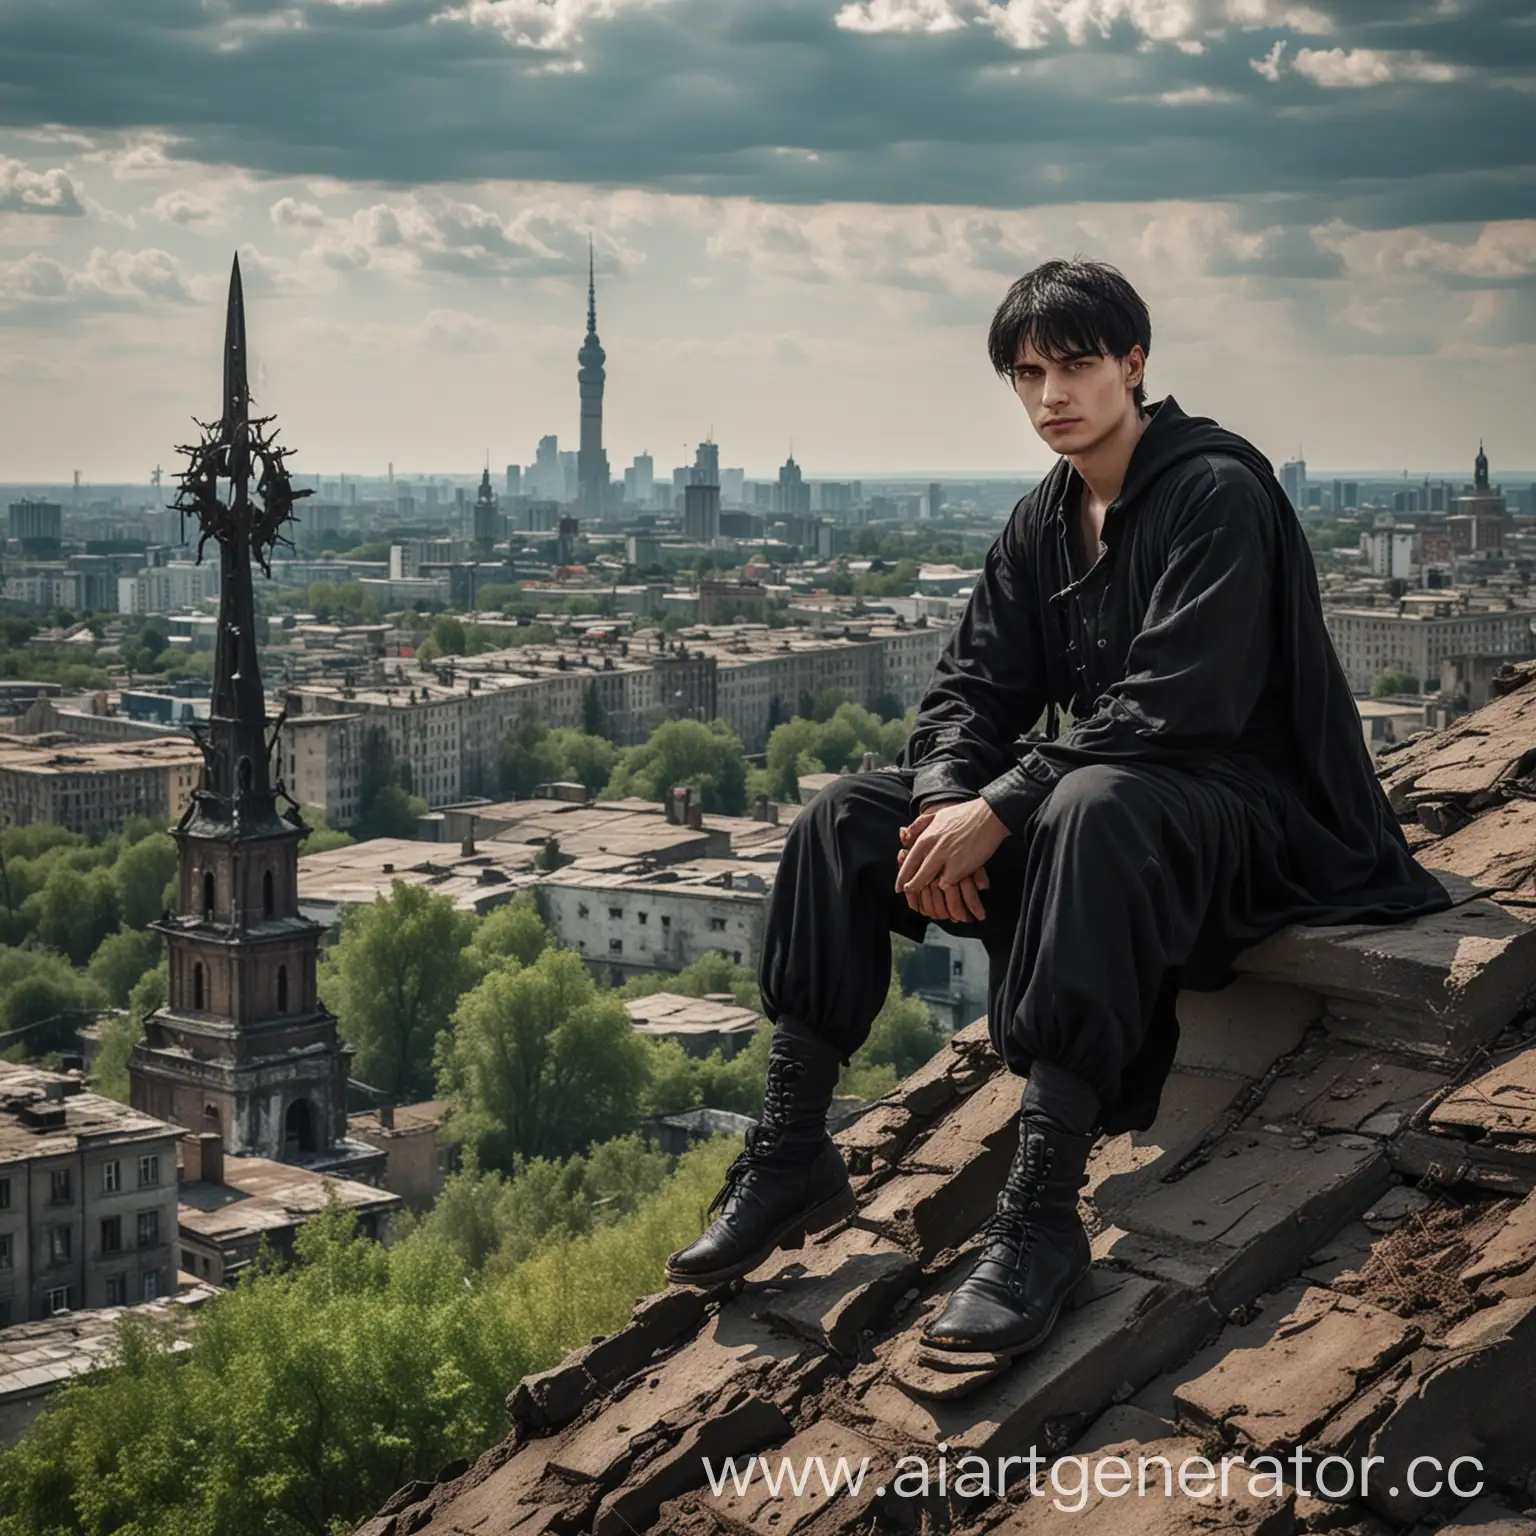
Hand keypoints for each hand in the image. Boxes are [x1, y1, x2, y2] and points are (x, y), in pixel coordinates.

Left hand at [895, 798, 1009, 922]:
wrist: (989, 816)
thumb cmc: (964, 814)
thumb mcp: (937, 815)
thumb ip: (919, 825)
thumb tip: (903, 834)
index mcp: (926, 837)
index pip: (908, 861)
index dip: (902, 877)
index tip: (899, 887)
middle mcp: (932, 849)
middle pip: (915, 876)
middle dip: (911, 890)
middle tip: (909, 899)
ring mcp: (945, 859)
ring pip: (928, 883)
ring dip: (927, 894)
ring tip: (925, 905)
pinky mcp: (959, 868)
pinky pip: (946, 885)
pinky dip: (945, 889)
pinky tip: (945, 894)